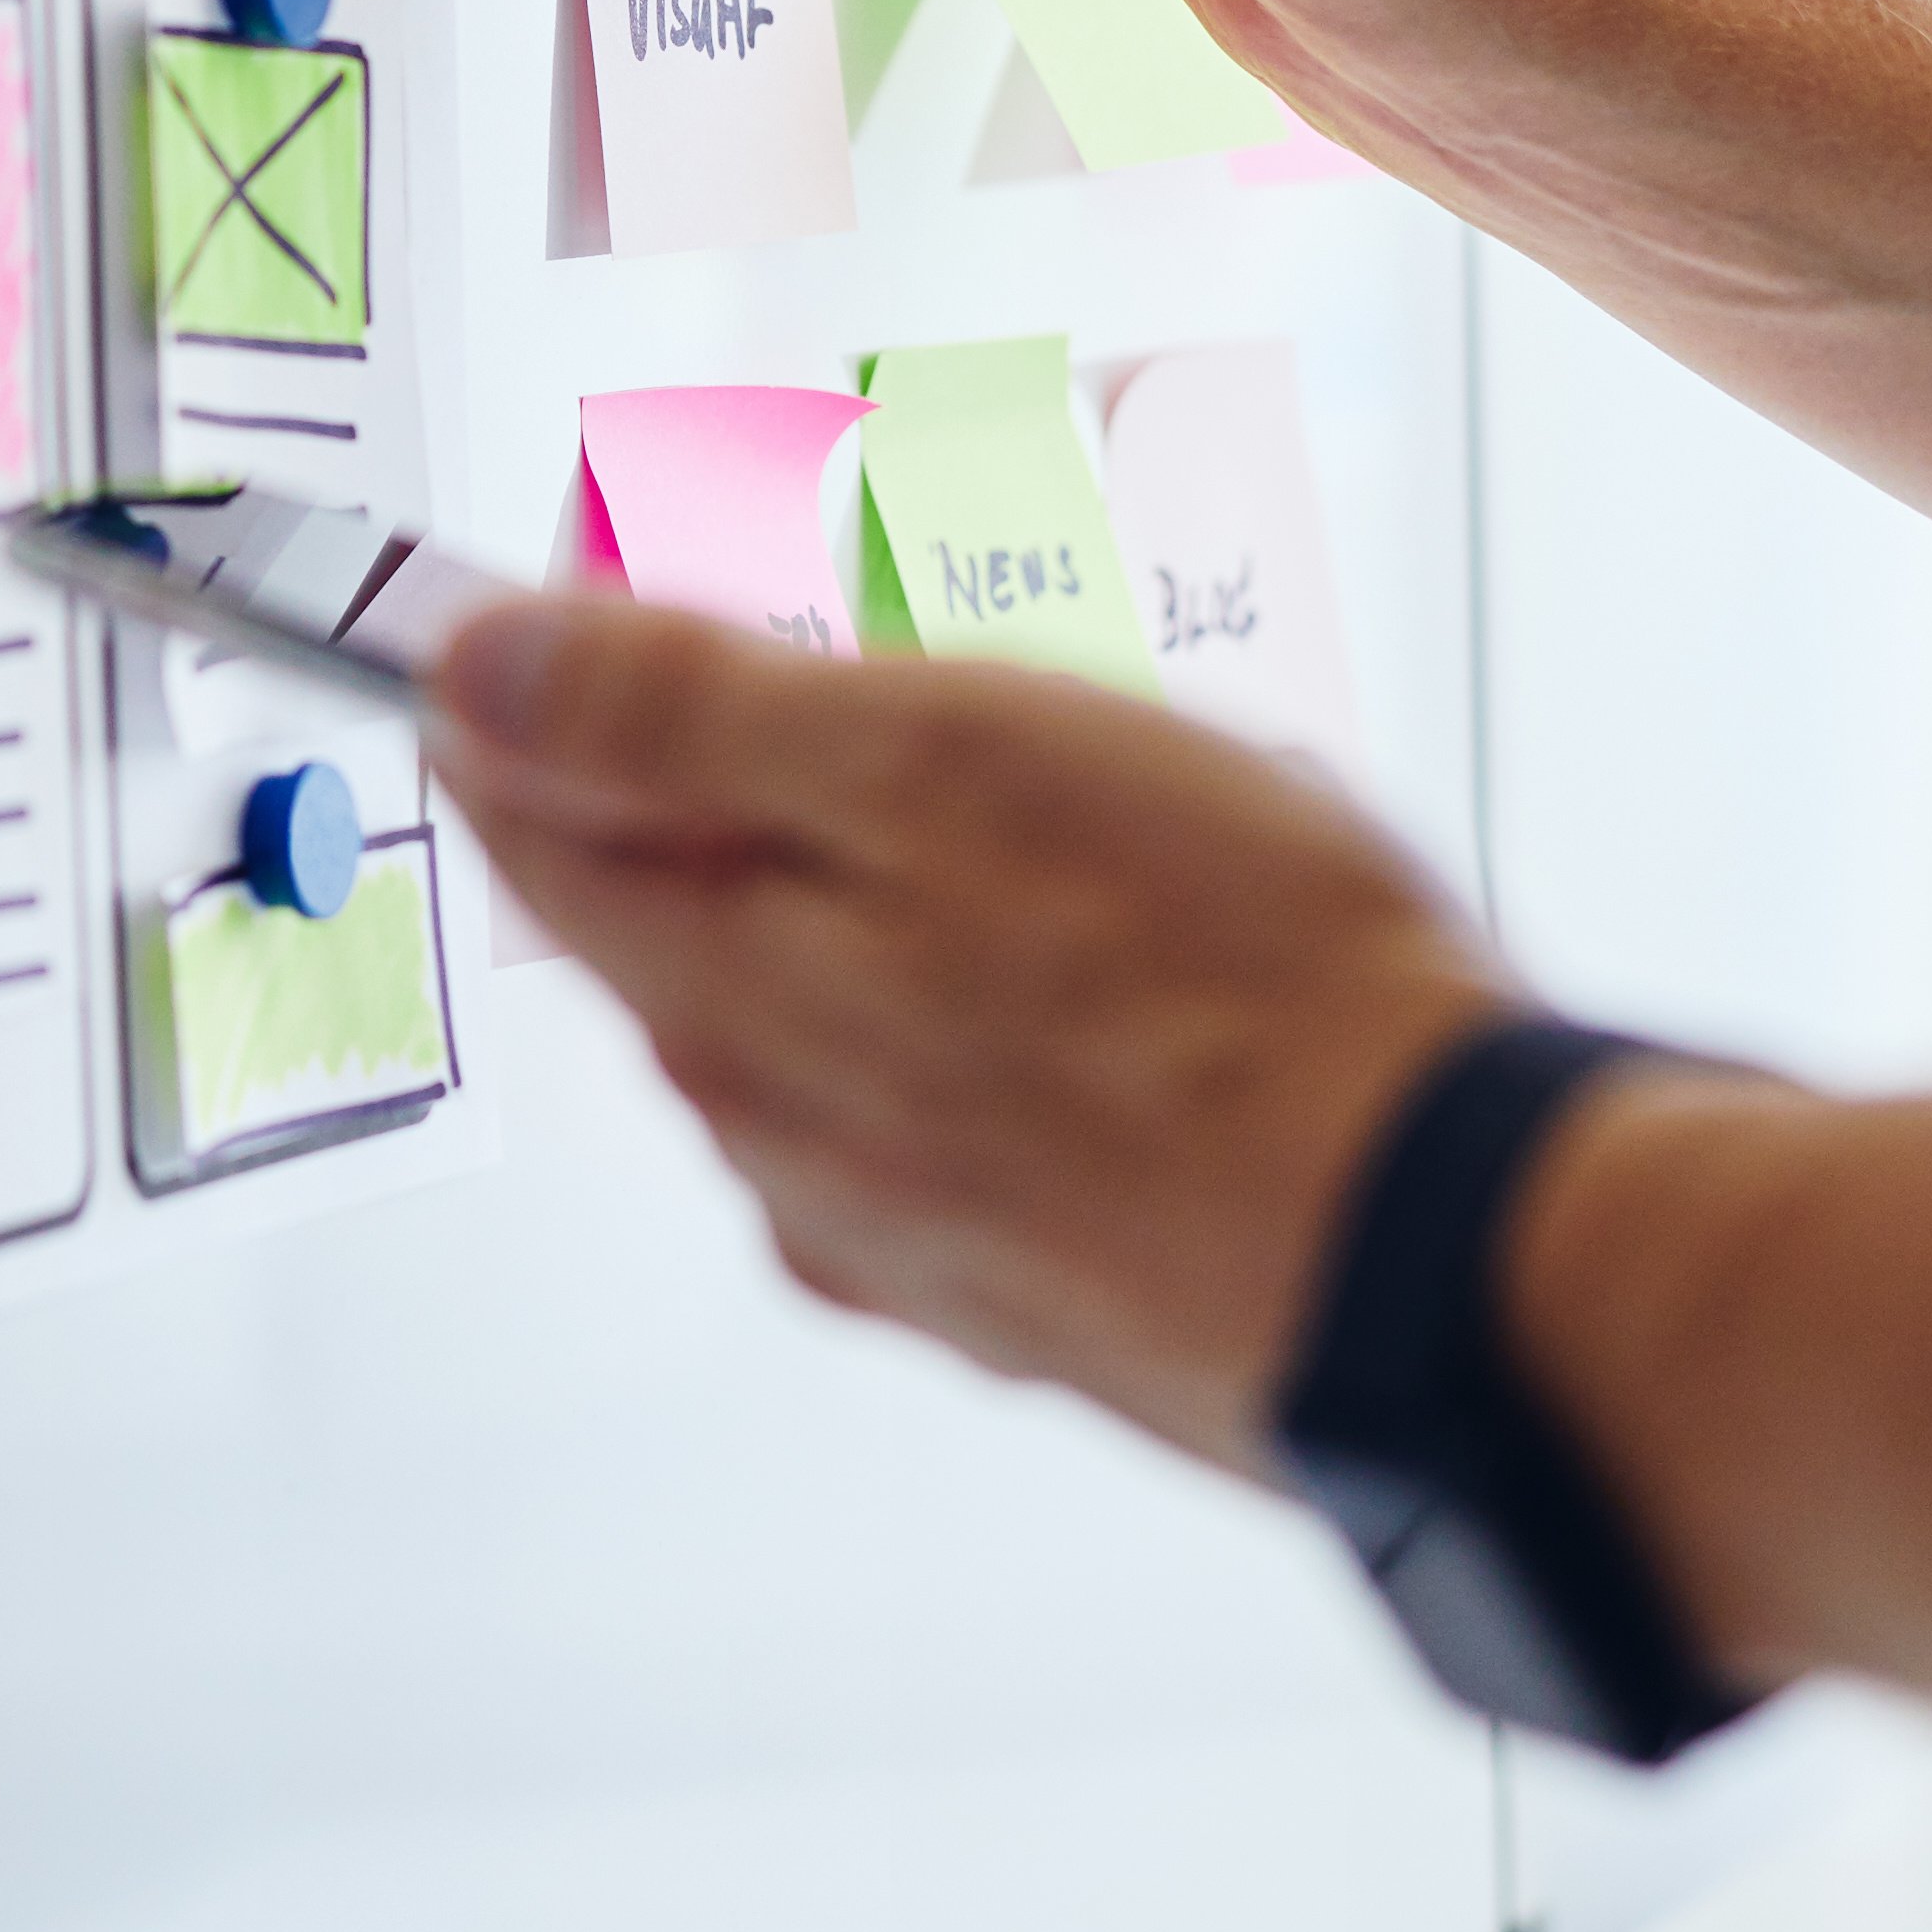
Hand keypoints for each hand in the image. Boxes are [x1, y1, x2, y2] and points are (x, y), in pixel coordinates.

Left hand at [425, 592, 1527, 1475]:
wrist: (1454, 1257)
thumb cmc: (1230, 992)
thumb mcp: (934, 759)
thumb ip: (684, 717)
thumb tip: (476, 670)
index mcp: (733, 994)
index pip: (539, 835)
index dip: (524, 707)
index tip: (532, 633)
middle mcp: (790, 1143)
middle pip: (674, 944)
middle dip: (708, 812)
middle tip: (780, 697)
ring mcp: (915, 1239)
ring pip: (817, 1049)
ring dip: (857, 937)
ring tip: (984, 834)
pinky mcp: (1047, 1298)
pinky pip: (946, 1141)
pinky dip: (974, 1049)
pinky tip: (1087, 1007)